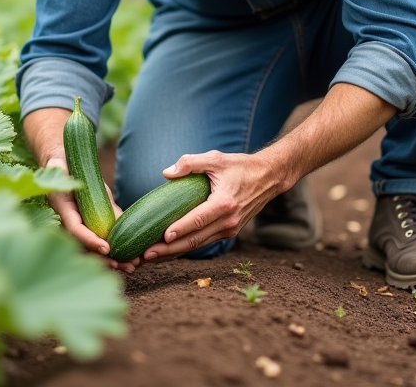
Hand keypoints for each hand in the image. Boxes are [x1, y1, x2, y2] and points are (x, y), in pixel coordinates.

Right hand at [44, 154, 137, 273]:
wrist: (62, 163)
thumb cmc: (65, 166)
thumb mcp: (68, 173)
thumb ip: (74, 183)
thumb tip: (86, 192)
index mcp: (63, 209)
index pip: (75, 230)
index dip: (90, 240)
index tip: (106, 248)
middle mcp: (71, 220)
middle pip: (88, 245)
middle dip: (107, 257)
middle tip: (127, 266)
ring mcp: (81, 222)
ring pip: (96, 244)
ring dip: (114, 257)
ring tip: (132, 265)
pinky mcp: (93, 219)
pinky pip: (104, 235)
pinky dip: (117, 244)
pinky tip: (131, 254)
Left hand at [135, 149, 286, 264]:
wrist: (268, 178)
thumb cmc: (240, 166)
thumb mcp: (216, 158)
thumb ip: (191, 163)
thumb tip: (167, 173)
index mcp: (224, 203)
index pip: (198, 219)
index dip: (180, 228)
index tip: (162, 236)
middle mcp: (228, 220)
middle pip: (195, 239)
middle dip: (169, 249)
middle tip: (146, 254)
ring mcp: (230, 229)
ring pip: (198, 245)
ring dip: (174, 253)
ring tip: (151, 257)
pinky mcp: (229, 231)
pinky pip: (205, 242)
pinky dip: (186, 247)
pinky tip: (169, 251)